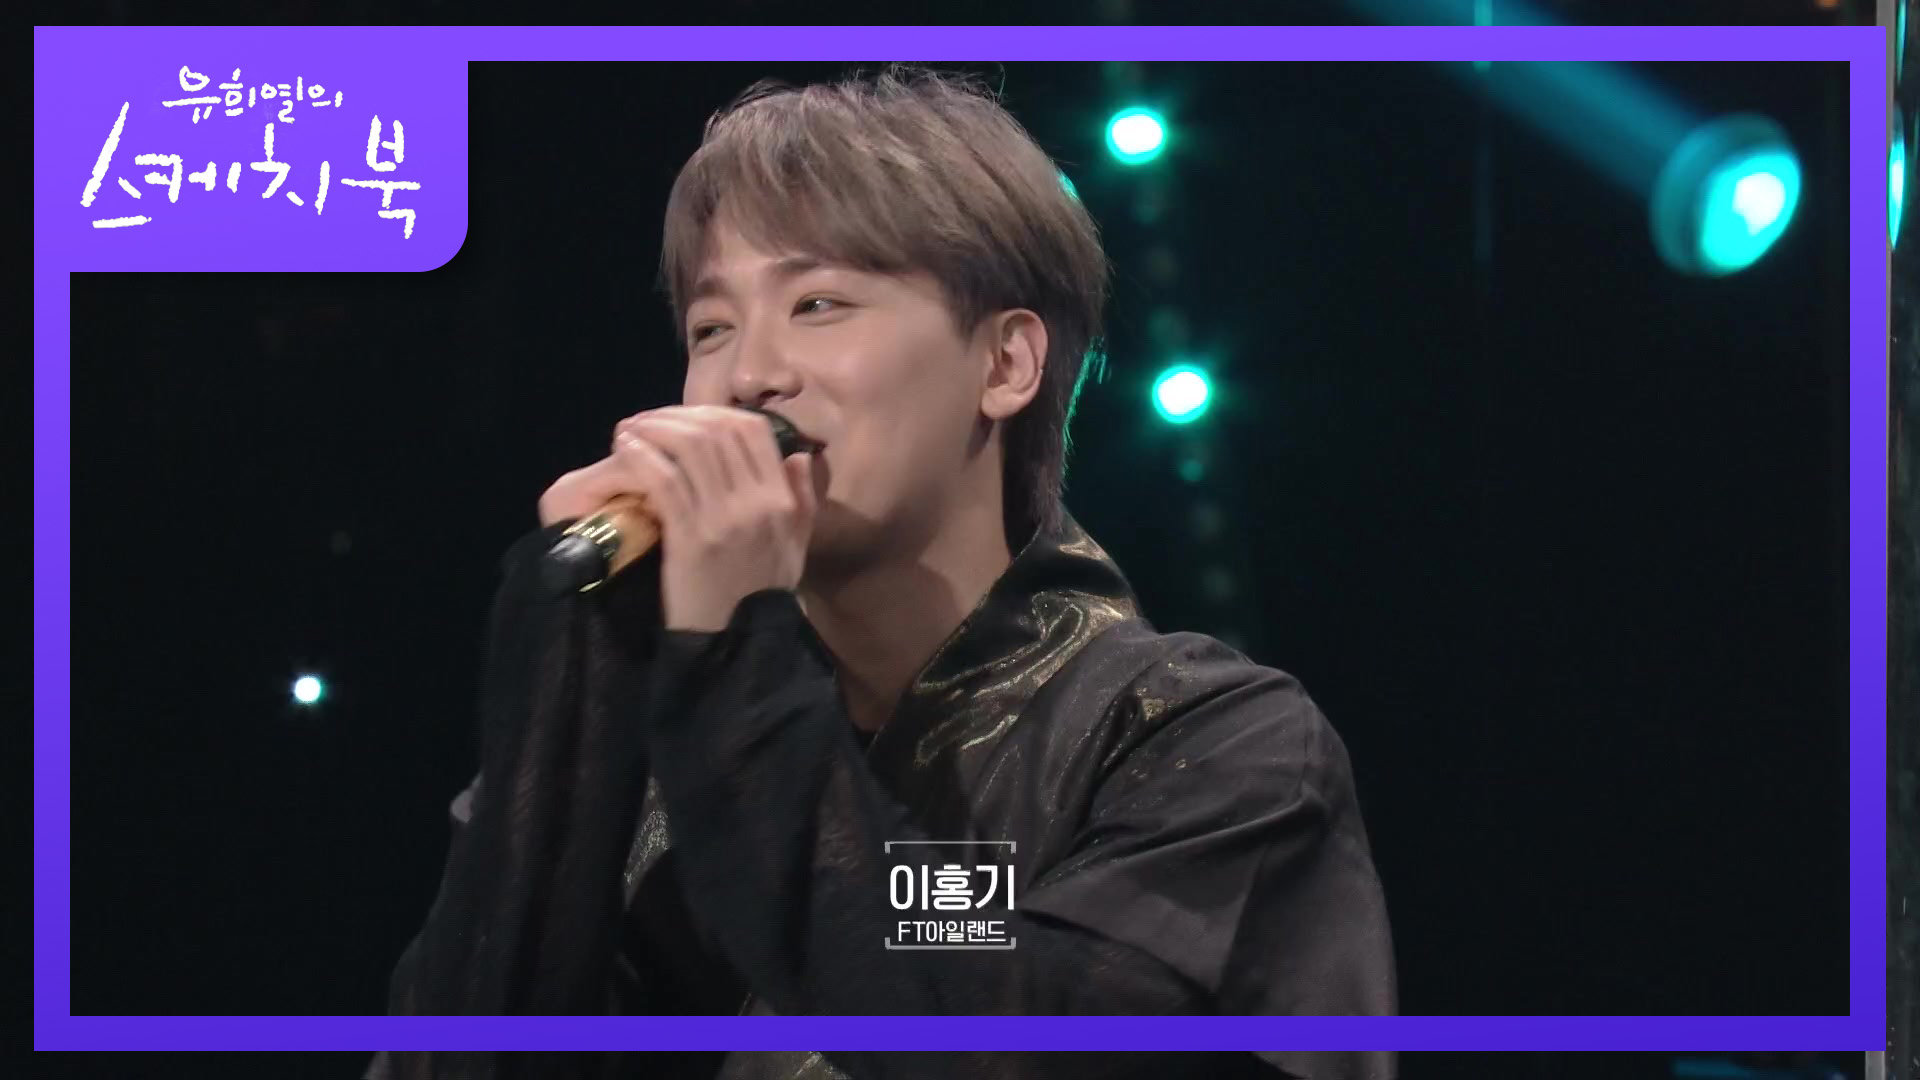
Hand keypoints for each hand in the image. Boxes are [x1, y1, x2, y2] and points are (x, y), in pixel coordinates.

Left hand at [537, 405, 818, 630]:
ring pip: (690, 447)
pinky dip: (641, 457)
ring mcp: (725, 520)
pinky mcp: (692, 539)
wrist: (734, 647)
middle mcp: (758, 503)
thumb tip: (797, 457)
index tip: (686, 418)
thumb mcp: (795, 548)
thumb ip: (802, 501)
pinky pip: (665, 480)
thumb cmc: (759, 598)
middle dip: (677, 416)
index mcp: (782, 502)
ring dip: (654, 429)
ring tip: (630, 430)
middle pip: (719, 430)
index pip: (754, 430)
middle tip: (647, 420)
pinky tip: (625, 450)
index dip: (716, 413)